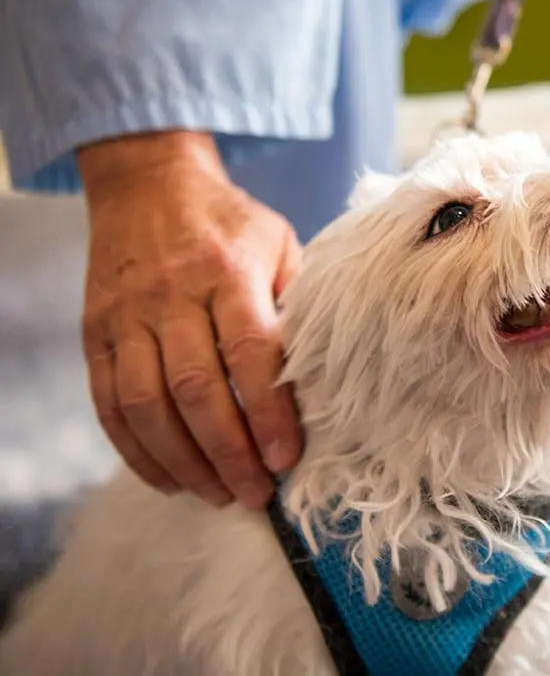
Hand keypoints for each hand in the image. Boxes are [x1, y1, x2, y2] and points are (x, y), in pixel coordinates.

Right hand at [77, 131, 303, 509]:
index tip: (286, 457)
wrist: (147, 183)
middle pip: (195, 388)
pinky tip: (170, 478)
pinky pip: (109, 404)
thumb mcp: (279, 243)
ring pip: (147, 404)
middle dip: (227, 451)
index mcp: (227, 271)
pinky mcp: (96, 334)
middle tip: (255, 493)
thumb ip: (297, 302)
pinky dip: (137, 450)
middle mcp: (172, 296)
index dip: (268, 412)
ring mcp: (127, 317)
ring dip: (183, 461)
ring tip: (218, 494)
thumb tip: (324, 373)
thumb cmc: (229, 223)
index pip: (250, 353)